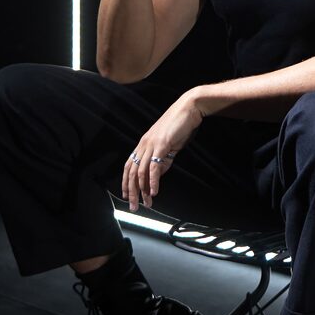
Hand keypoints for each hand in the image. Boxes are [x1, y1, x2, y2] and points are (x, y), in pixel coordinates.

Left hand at [121, 94, 202, 210]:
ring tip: (146, 203)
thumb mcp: (169, 145)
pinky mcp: (161, 144)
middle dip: (132, 191)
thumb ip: (163, 159)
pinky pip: (154, 166)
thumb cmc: (181, 125)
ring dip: (142, 190)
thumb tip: (157, 174)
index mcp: (144, 144)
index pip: (129, 166)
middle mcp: (144, 144)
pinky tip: (154, 191)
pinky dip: (153, 180)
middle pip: (132, 172)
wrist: (189, 108)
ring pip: (141, 171)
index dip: (126, 182)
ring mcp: (151, 144)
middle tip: (134, 207)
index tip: (127, 196)